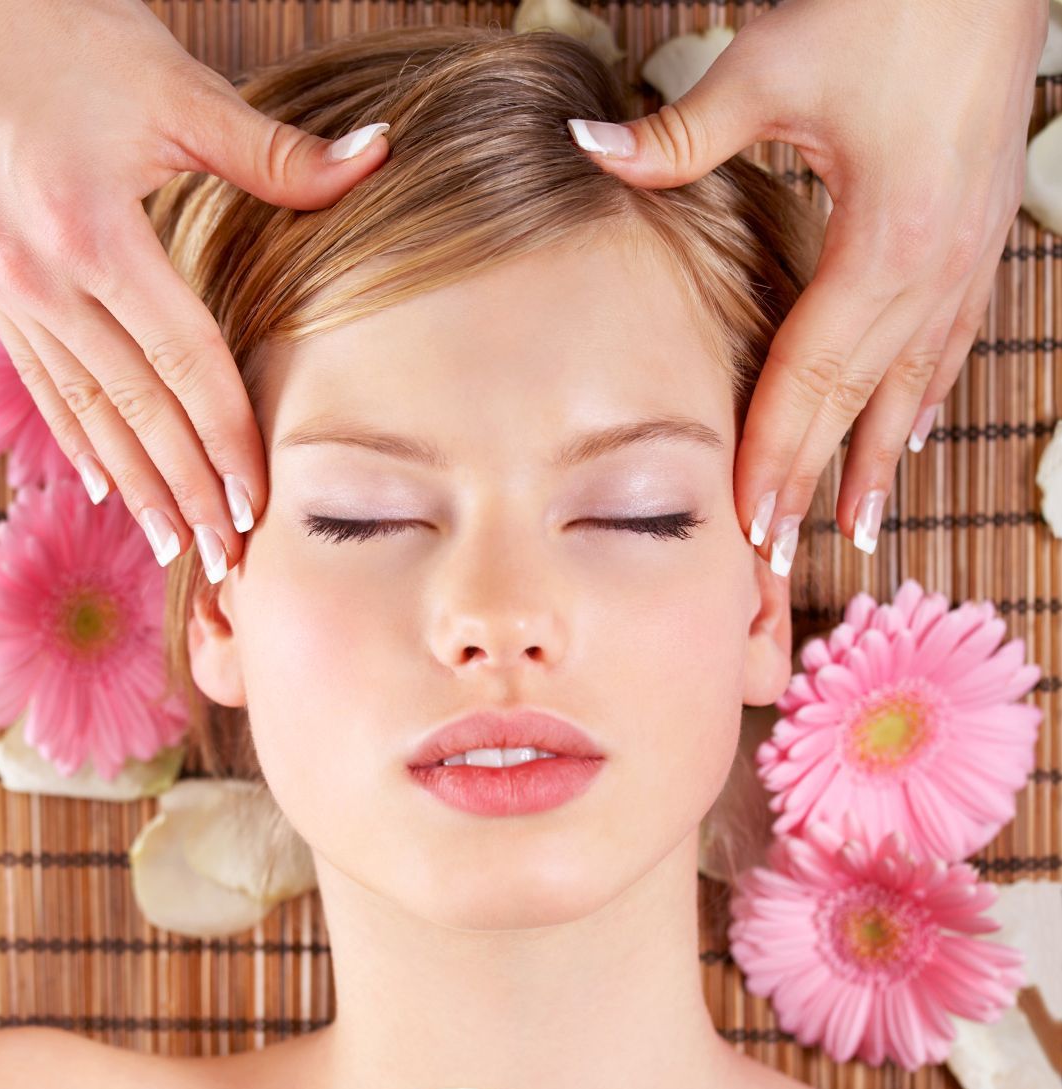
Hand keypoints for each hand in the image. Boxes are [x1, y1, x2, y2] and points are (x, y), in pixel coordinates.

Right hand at [0, 0, 389, 581]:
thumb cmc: (46, 27)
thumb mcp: (165, 82)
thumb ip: (272, 148)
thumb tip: (377, 157)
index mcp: (97, 234)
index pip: (186, 368)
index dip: (226, 441)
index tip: (256, 507)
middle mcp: (46, 278)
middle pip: (137, 410)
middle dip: (186, 492)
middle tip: (224, 561)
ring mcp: (9, 286)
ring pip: (85, 410)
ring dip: (133, 484)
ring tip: (170, 544)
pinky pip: (40, 380)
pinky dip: (75, 435)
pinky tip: (98, 478)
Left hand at [567, 0, 1047, 571]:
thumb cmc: (891, 5)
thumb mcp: (774, 64)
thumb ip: (680, 130)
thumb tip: (586, 147)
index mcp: (885, 247)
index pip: (812, 381)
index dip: (776, 459)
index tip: (750, 527)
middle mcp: (932, 274)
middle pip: (858, 405)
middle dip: (817, 486)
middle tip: (785, 559)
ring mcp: (963, 264)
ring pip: (912, 391)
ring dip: (877, 463)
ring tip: (855, 526)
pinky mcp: (976, 245)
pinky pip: (947, 349)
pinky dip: (921, 402)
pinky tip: (909, 436)